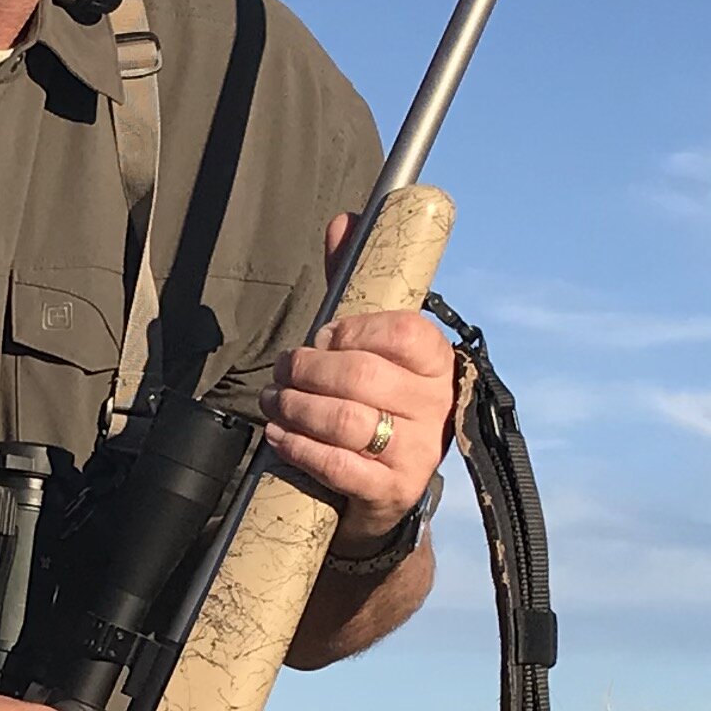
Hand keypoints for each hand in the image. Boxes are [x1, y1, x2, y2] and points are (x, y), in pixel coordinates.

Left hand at [260, 212, 454, 547]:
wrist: (386, 489)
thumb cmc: (376, 403)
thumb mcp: (371, 345)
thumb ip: (356, 285)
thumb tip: (343, 220)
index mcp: (437, 362)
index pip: (400, 333)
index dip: (351, 331)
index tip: (323, 337)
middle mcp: (435, 406)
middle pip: (362, 377)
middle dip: (308, 370)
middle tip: (282, 371)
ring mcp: (418, 452)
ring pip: (346, 420)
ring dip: (297, 407)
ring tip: (273, 401)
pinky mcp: (393, 491)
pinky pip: (339, 465)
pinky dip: (300, 447)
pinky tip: (280, 434)